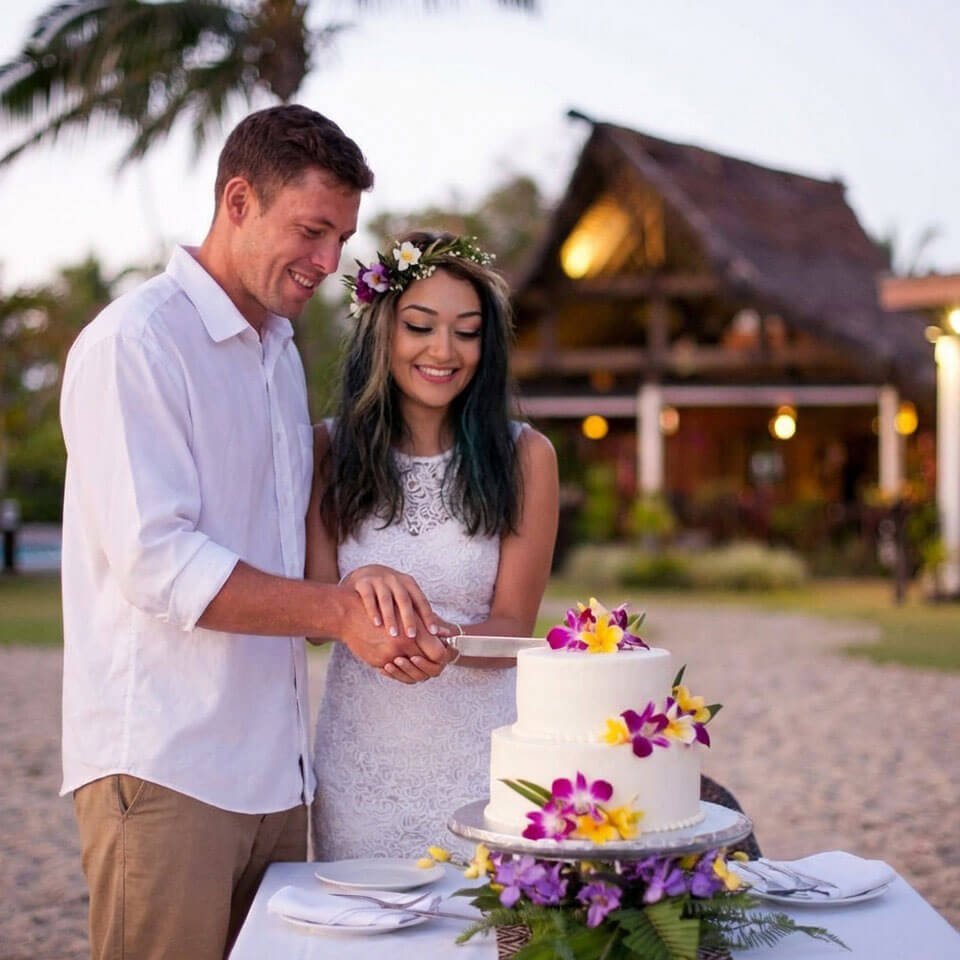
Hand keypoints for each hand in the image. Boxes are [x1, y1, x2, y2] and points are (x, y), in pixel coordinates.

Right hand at [341, 564, 456, 641]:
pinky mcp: (363, 583)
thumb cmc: (390, 593)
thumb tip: (446, 634)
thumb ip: (422, 615)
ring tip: (393, 634)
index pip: (421, 601)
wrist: (361, 576)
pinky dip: (372, 610)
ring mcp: (378, 580)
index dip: (428, 616)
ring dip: (390, 617)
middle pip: (404, 599)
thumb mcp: (406, 597)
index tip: (434, 633)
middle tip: (412, 637)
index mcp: (409, 584)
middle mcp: (395, 580)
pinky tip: (376, 624)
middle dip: (409, 618)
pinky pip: (369, 597)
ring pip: (386, 599)